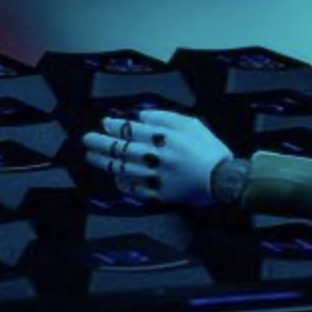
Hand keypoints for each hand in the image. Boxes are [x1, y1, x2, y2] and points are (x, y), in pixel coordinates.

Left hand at [83, 111, 233, 206]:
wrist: (224, 179)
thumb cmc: (210, 148)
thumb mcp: (191, 124)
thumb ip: (165, 118)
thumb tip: (140, 116)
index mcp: (164, 138)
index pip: (131, 130)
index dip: (115, 126)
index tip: (104, 123)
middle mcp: (156, 157)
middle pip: (122, 149)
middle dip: (101, 142)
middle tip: (86, 139)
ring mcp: (155, 177)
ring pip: (123, 169)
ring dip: (105, 162)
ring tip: (91, 157)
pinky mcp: (159, 195)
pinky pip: (134, 189)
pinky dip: (122, 183)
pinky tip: (115, 178)